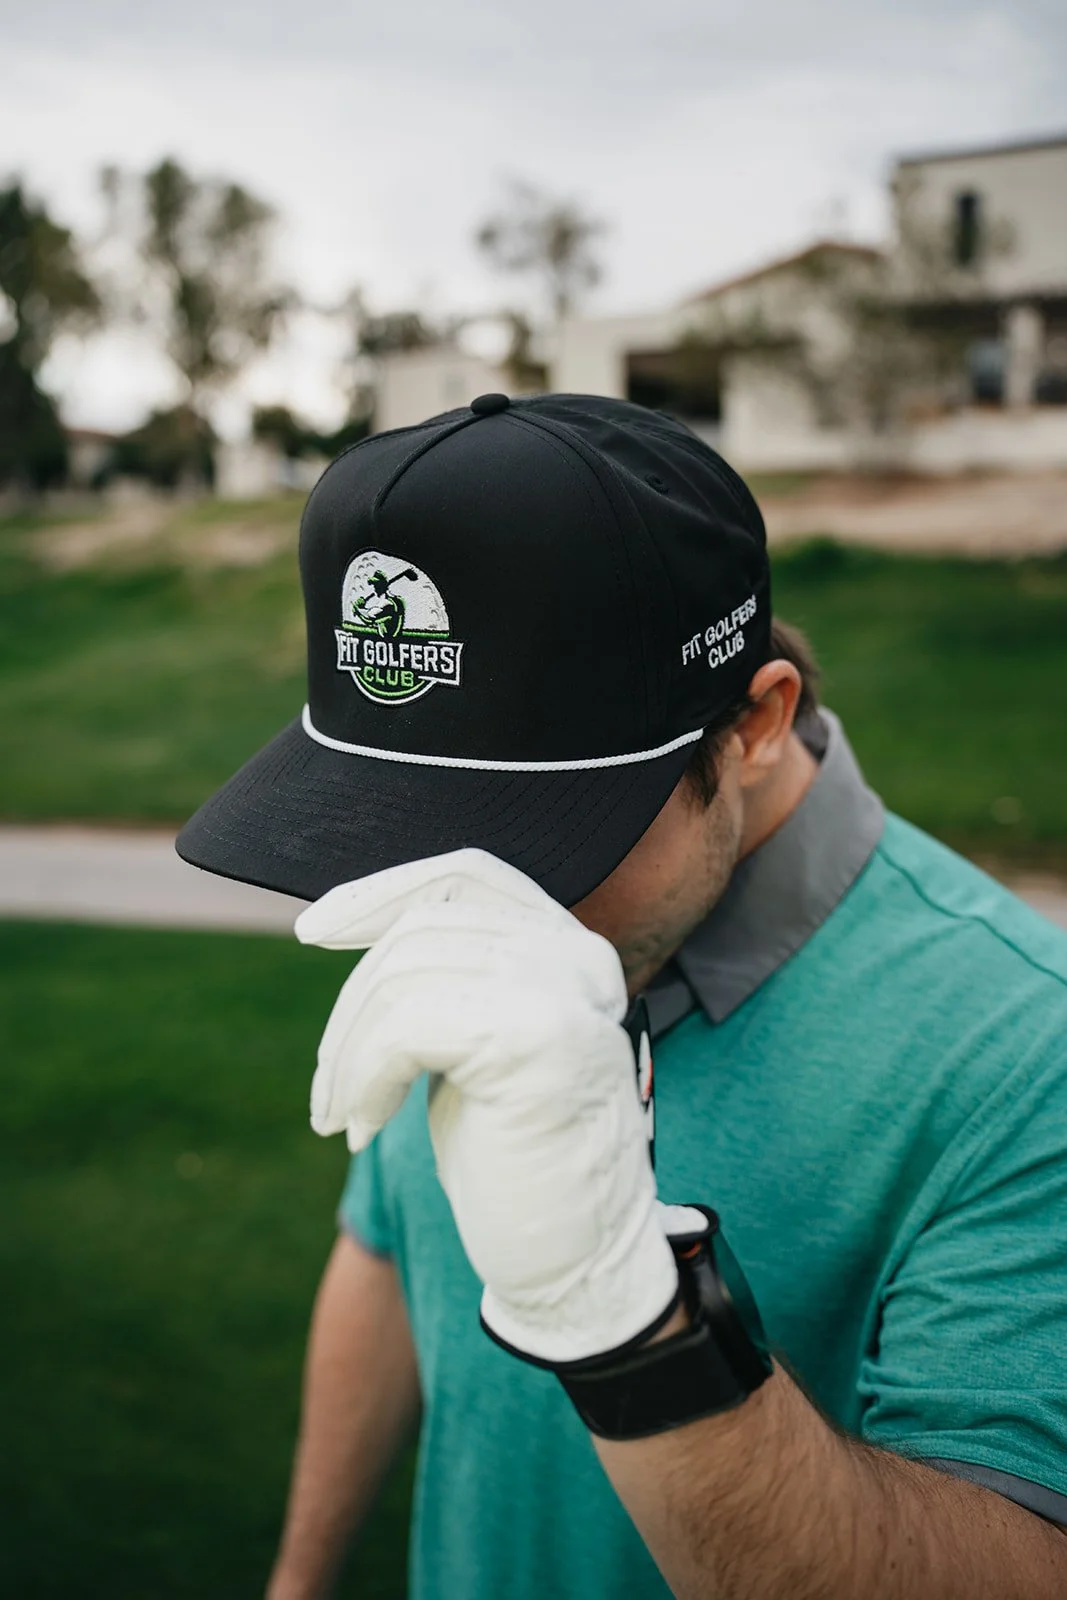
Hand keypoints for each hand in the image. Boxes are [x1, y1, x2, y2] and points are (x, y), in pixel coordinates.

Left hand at [295, 849, 679, 1364]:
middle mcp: (576, 956)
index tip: (313, 928)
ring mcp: (561, 992)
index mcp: (569, 950)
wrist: (578, 1267)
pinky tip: (365, 1127)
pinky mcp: (534, 1039)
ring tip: (344, 1114)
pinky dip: (364, 1077)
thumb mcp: (480, 1048)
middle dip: (352, 1008)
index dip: (382, 891)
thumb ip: (450, 981)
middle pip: (419, 931)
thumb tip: (362, 923)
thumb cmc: (519, 1162)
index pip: (466, 875)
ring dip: (349, 1053)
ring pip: (402, 979)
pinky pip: (404, 1027)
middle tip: (329, 1091)